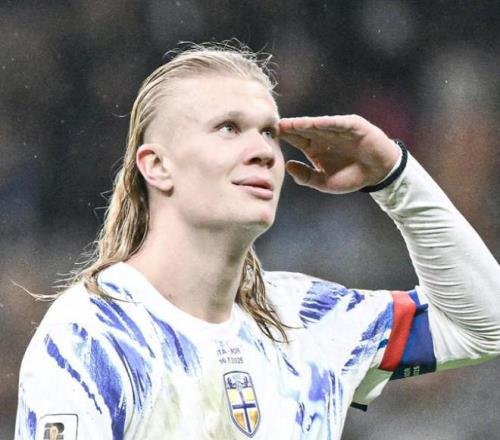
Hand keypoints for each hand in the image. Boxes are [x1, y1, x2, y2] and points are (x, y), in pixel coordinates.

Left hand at [279, 115, 400, 193]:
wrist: (378, 174)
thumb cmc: (351, 177)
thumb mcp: (324, 182)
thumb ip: (306, 176)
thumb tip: (287, 166)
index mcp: (314, 147)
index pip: (297, 139)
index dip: (285, 137)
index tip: (270, 136)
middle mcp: (324, 136)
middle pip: (304, 130)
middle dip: (290, 128)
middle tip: (275, 126)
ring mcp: (338, 129)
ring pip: (319, 125)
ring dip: (305, 124)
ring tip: (291, 124)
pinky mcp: (354, 126)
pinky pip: (340, 124)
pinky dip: (329, 123)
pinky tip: (316, 123)